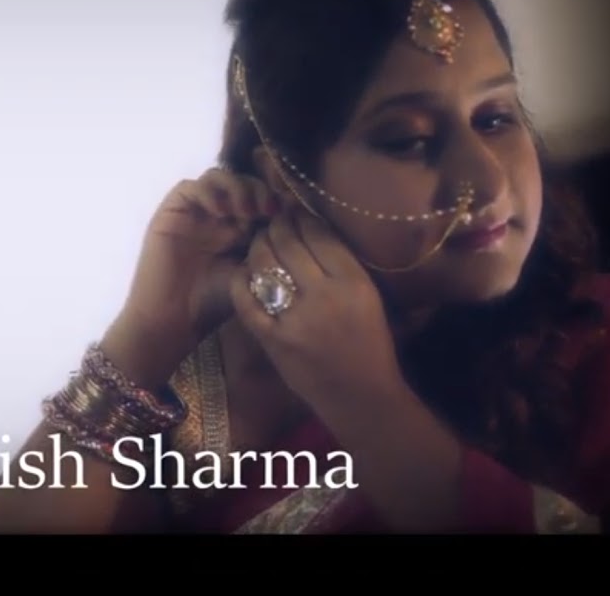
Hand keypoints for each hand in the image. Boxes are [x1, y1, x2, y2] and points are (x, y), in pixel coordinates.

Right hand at [103, 168, 281, 384]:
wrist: (174, 318)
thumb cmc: (213, 302)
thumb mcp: (251, 273)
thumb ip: (267, 248)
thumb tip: (292, 225)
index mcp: (240, 228)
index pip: (261, 196)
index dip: (276, 197)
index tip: (291, 210)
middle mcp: (218, 215)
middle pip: (243, 181)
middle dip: (260, 190)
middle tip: (269, 209)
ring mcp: (195, 211)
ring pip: (219, 177)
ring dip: (237, 187)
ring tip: (246, 210)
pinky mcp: (172, 211)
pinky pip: (190, 187)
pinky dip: (209, 192)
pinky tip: (222, 212)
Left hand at [227, 210, 404, 406]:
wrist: (361, 396)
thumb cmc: (370, 345)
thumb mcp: (369, 298)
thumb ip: (342, 266)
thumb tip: (312, 230)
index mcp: (355, 282)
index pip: (319, 233)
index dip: (302, 217)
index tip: (295, 212)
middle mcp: (325, 295)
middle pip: (289, 243)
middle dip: (277, 226)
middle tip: (272, 223)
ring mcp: (296, 318)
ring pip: (265, 265)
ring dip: (258, 247)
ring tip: (259, 243)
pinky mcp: (274, 339)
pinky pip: (246, 301)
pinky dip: (240, 282)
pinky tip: (241, 273)